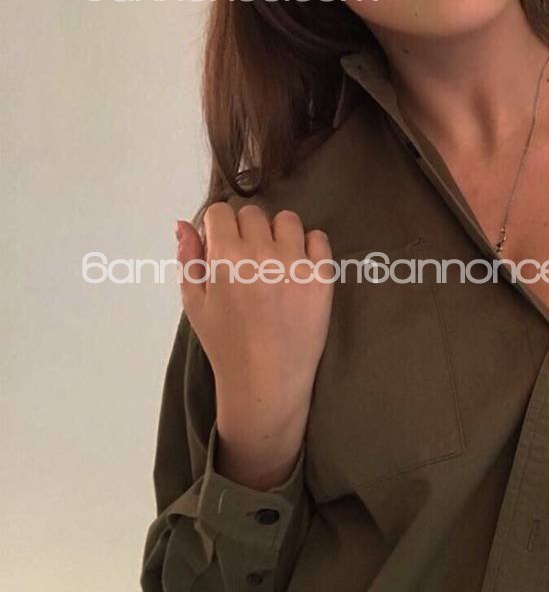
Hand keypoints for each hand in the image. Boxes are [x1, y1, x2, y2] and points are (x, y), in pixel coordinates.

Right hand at [174, 202, 333, 484]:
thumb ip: (188, 259)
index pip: (221, 212)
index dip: (219, 227)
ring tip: (275, 261)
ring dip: (279, 233)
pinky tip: (298, 267)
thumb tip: (184, 223)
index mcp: (225, 258)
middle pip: (253, 213)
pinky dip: (309, 246)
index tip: (224, 244)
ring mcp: (295, 264)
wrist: (266, 380)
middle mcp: (261, 254)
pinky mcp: (322, 277)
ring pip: (288, 220)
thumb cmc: (226, 343)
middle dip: (247, 230)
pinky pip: (319, 238)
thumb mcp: (194, 303)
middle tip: (248, 260)